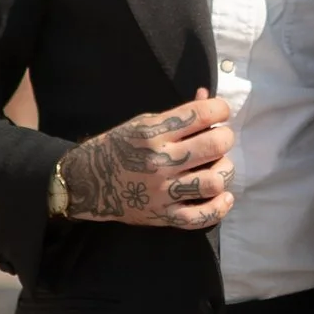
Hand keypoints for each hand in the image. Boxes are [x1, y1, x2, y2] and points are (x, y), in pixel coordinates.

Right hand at [61, 89, 234, 228]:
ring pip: (214, 182)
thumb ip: (178, 114)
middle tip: (219, 140)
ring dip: (224, 171)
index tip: (220, 113)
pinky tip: (222, 196)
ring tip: (218, 168)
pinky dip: (219, 208)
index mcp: (153, 132)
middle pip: (215, 145)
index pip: (201, 114)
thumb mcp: (143, 123)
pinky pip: (200, 217)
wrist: (88, 182)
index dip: (220, 109)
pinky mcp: (163, 216)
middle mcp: (160, 160)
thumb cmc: (118, 147)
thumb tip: (208, 96)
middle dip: (225, 138)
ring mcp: (162, 191)